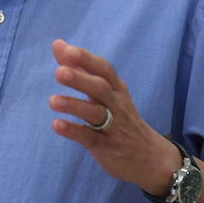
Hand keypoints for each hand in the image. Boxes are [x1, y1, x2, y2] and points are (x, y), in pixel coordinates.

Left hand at [48, 39, 179, 194]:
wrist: (151, 158)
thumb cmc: (121, 117)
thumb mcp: (106, 92)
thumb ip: (81, 69)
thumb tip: (58, 44)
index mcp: (116, 89)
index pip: (103, 69)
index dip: (86, 59)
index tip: (67, 50)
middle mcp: (116, 105)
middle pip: (100, 88)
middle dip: (80, 79)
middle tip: (59, 72)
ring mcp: (113, 126)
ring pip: (95, 113)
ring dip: (74, 105)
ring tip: (52, 101)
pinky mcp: (106, 147)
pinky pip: (89, 138)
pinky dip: (73, 131)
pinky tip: (57, 125)